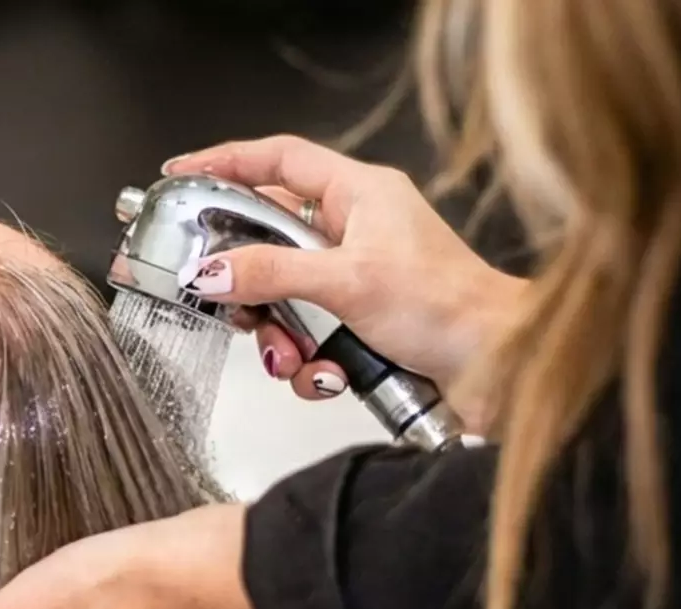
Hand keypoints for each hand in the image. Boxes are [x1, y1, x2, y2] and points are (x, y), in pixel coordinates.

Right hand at [164, 135, 524, 432]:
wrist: (499, 367)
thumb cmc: (450, 308)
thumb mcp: (347, 282)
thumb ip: (271, 274)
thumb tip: (212, 272)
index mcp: (360, 194)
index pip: (278, 160)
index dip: (226, 162)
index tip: (180, 176)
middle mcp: (357, 230)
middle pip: (269, 241)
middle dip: (248, 284)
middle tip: (226, 303)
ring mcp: (358, 279)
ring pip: (284, 299)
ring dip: (280, 337)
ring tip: (292, 357)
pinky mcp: (361, 324)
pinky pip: (308, 339)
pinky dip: (308, 364)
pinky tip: (326, 377)